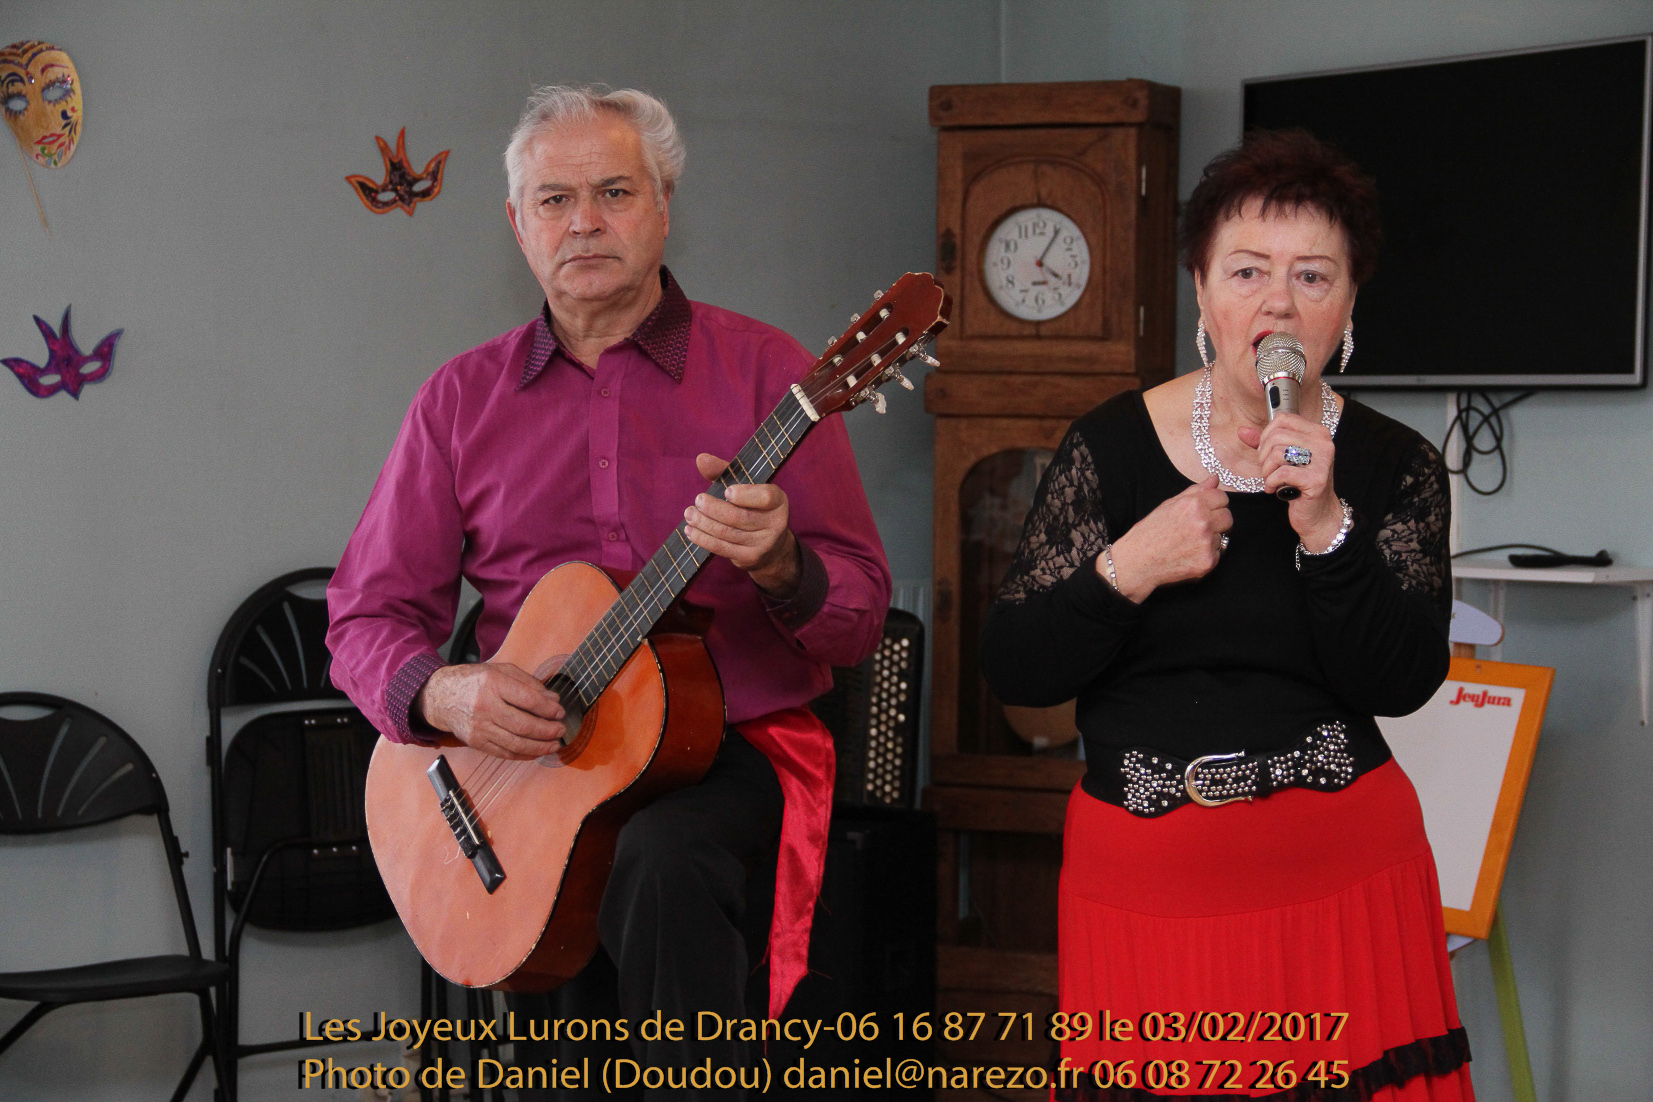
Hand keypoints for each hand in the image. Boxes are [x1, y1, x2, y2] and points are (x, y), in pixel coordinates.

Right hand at [416, 662, 565, 760]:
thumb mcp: (501, 671)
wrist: (440, 697)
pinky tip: (536, 752)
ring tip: (554, 744)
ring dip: (539, 747)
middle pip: (522, 725)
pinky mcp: (476, 742)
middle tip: (561, 730)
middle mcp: (485, 707)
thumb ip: (528, 683)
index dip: (548, 709)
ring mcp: (479, 727)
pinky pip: (504, 753)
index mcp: (493, 684)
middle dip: (547, 730)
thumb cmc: (475, 681)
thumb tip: (553, 700)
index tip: (560, 712)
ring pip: (515, 743)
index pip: (527, 699)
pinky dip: (523, 755)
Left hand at [683, 453, 800, 596]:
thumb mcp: (745, 487)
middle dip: (714, 509)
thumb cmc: (753, 508)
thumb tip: (701, 459)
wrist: (771, 548)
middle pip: (740, 517)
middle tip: (698, 500)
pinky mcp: (750, 558)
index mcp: (779, 501)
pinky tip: (690, 530)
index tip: (726, 491)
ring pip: (728, 533)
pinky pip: (722, 548)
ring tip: (690, 514)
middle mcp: (776, 524)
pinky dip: (703, 538)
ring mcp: (763, 544)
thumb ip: (724, 471)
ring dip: (704, 523)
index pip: (765, 497)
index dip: (745, 495)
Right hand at [1107, 474, 1231, 601]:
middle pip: (1228, 517)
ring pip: (1222, 536)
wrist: (1137, 562)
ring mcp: (1206, 543)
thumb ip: (1195, 491)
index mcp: (1193, 504)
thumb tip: (1215, 479)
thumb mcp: (1169, 505)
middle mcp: (1203, 522)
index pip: (1222, 498)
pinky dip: (1206, 555)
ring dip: (1211, 539)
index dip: (1214, 504)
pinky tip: (1189, 555)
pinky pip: (1217, 554)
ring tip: (1188, 543)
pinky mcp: (1208, 562)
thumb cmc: (1149, 532)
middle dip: (1217, 521)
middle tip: (1199, 528)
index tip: (1205, 511)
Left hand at [1237, 414, 1342, 550]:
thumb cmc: (1299, 484)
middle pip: (1277, 436)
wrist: (1318, 513)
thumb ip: (1263, 442)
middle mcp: (1324, 444)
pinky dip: (1271, 482)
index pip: (1283, 419)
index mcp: (1318, 433)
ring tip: (1271, 480)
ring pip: (1277, 454)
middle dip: (1263, 455)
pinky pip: (1281, 473)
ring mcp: (1322, 462)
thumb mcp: (1282, 459)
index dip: (1266, 435)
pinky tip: (1275, 489)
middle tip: (1267, 470)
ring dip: (1266, 470)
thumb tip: (1242, 431)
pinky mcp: (1316, 480)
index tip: (1267, 452)